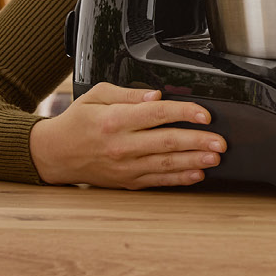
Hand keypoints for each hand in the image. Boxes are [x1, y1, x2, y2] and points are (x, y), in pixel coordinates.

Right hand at [28, 83, 223, 188]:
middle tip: (220, 142)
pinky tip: (196, 175)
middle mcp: (122, 145)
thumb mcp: (97, 95)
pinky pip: (157, 181)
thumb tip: (156, 95)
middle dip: (198, 142)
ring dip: (194, 162)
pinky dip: (178, 179)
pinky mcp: (126, 181)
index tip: (205, 114)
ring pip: (166, 164)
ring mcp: (125, 167)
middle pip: (167, 142)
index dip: (184, 113)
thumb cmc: (76, 122)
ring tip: (214, 158)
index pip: (157, 114)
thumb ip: (128, 94)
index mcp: (115, 120)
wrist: (54, 154)